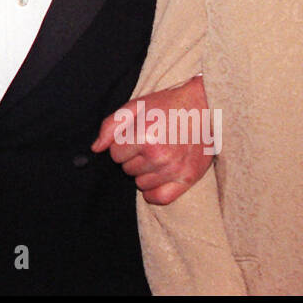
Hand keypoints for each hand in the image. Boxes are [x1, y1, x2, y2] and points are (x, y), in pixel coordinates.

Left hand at [91, 76, 214, 204]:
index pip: (115, 154)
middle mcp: (158, 156)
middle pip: (127, 170)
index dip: (122, 145)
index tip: (135, 136)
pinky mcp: (187, 179)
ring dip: (144, 172)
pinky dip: (154, 191)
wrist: (207, 107)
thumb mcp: (136, 106)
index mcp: (143, 136)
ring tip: (158, 154)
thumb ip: (112, 125)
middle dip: (133, 158)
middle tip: (149, 143)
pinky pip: (159, 198)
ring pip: (140, 184)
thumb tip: (96, 148)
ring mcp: (173, 170)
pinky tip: (158, 176)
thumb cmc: (169, 105)